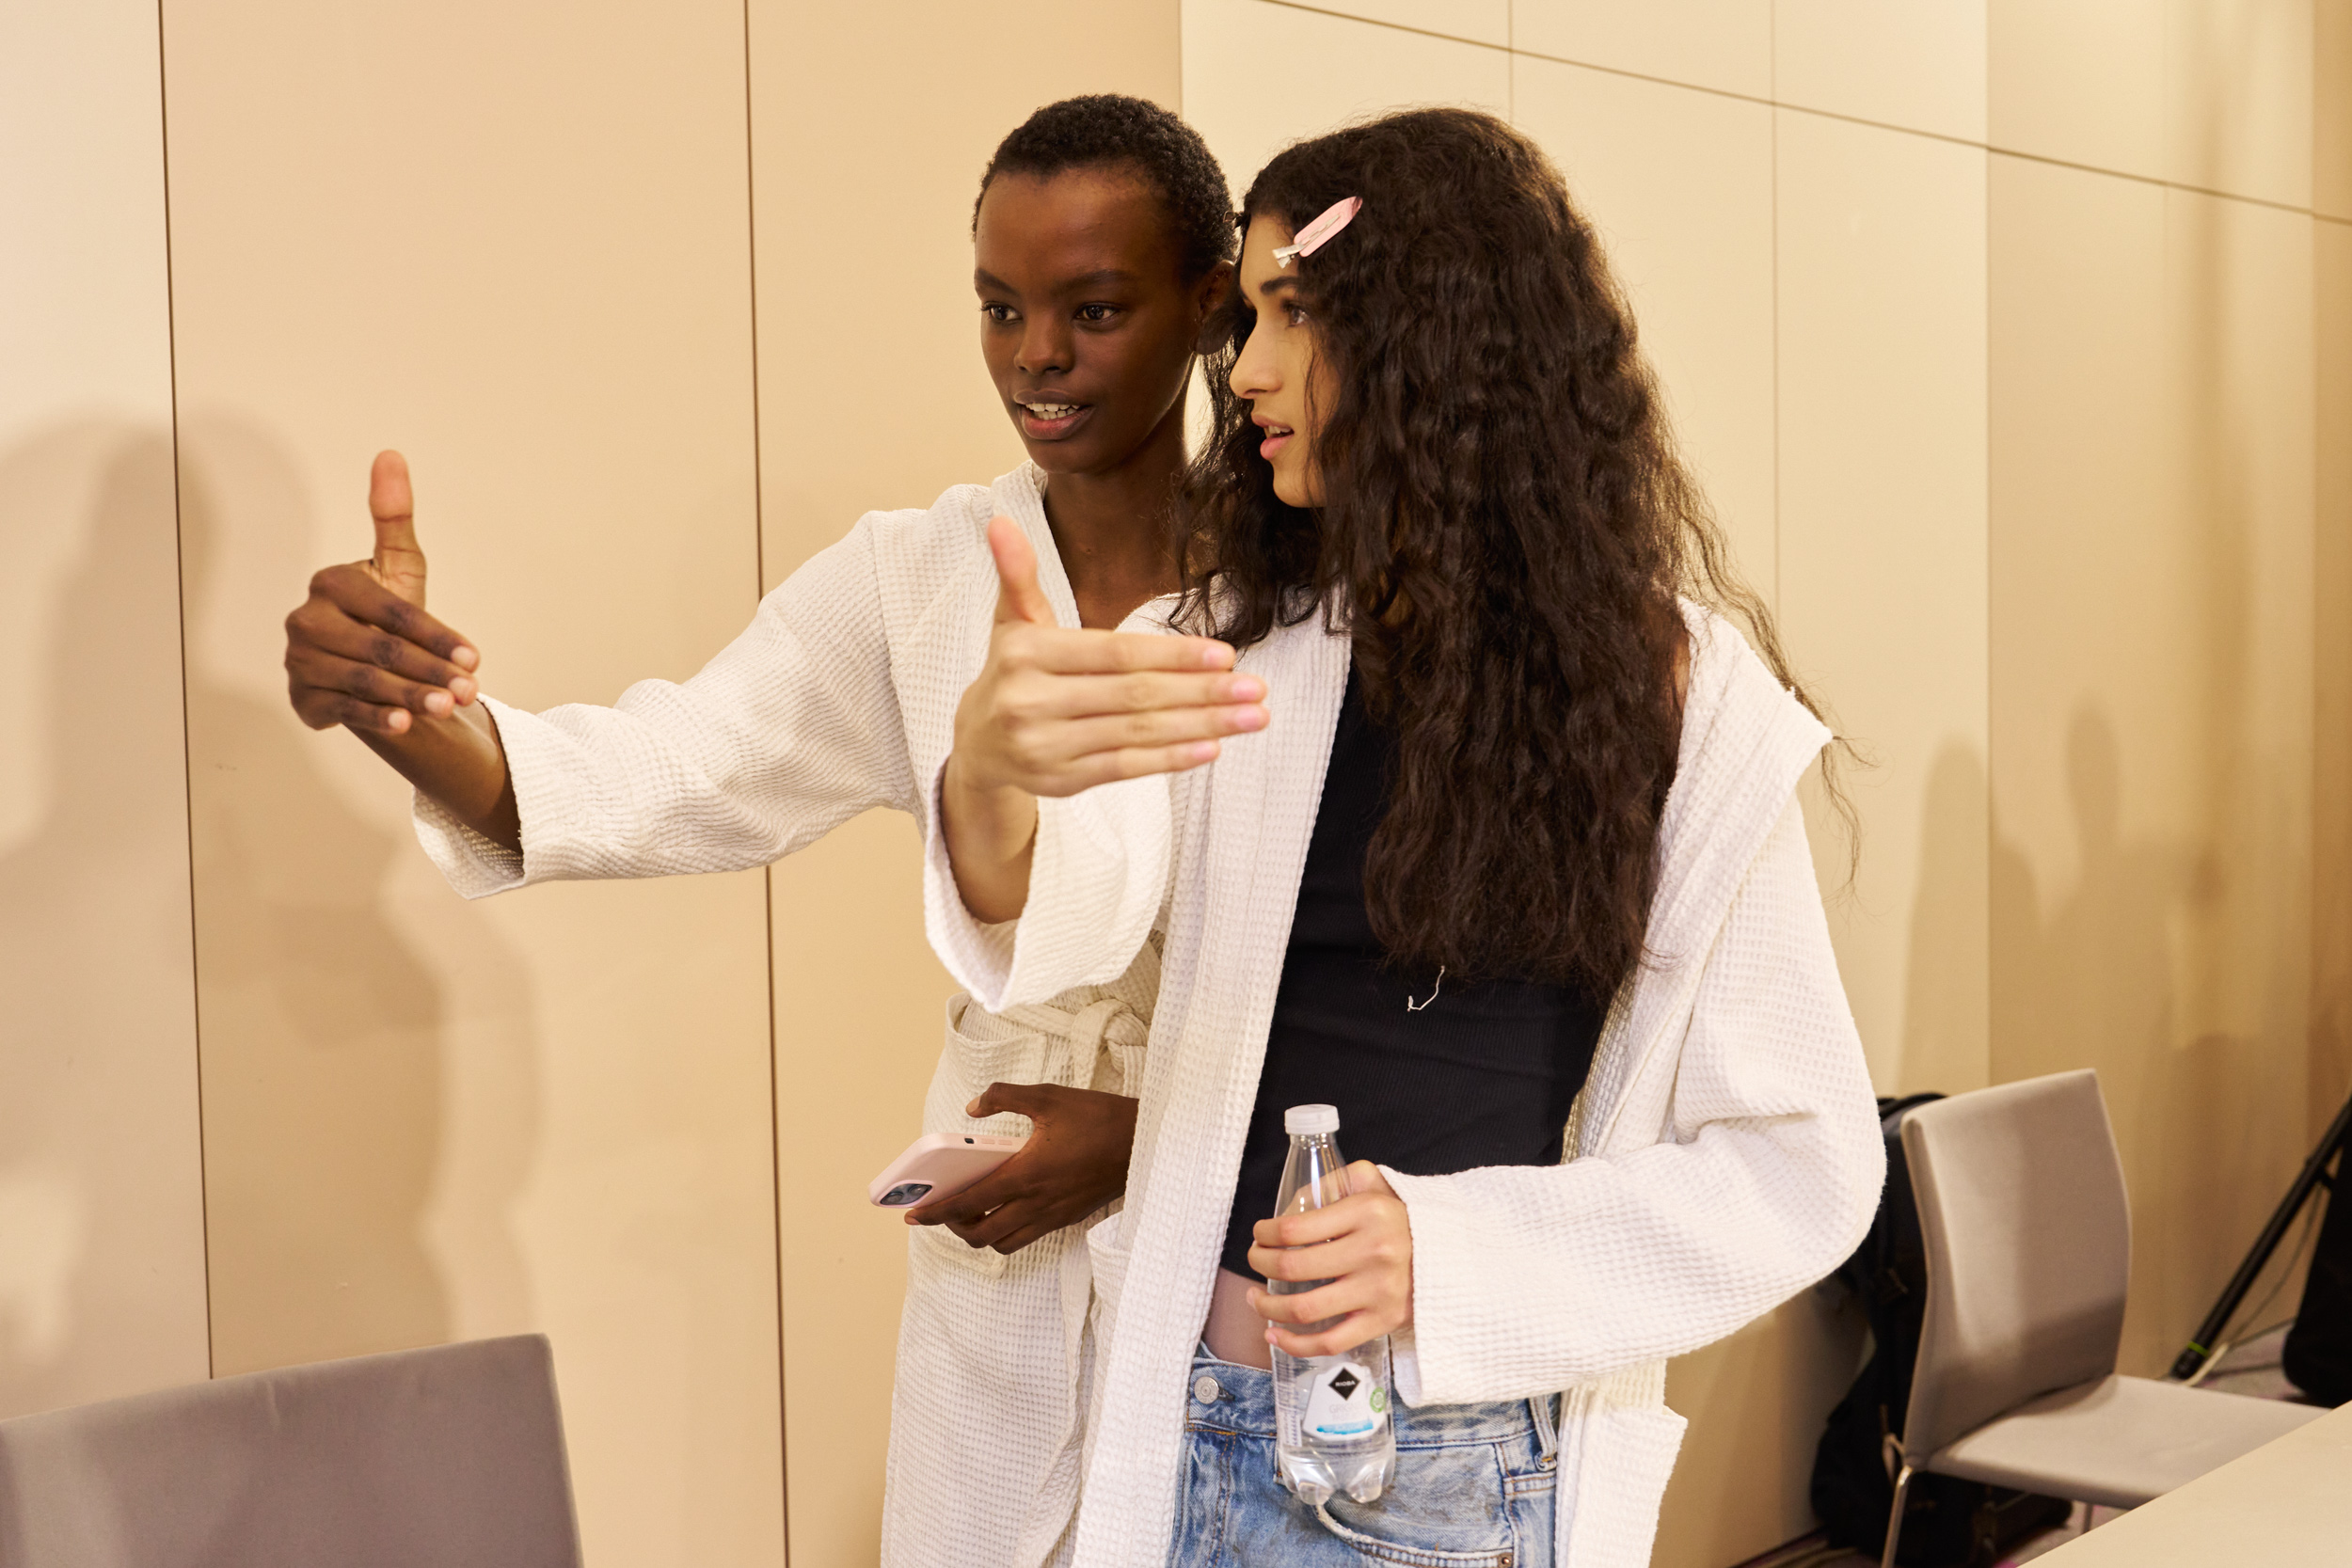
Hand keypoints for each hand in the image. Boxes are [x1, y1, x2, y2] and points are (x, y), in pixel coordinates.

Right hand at [284, 450, 517, 847]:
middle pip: (377, 648)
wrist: (375, 666)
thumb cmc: (389, 614)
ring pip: (362, 680)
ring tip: (446, 707)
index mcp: (330, 583)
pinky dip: (374, 716)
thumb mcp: (399, 567)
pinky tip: (405, 724)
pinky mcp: (302, 697)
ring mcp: (300, 660)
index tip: (474, 657)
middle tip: (468, 690)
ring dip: (409, 696)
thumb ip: (393, 517)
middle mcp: (306, 620)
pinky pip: (341, 708)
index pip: (390, 609)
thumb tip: (390, 454)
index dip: (435, 634)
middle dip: (428, 670)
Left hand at [906, 1082, 1138, 1254]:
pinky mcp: (1069, 1217)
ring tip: (971, 1212)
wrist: (1146, 1142)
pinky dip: (1007, 1231)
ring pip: (1005, 1242)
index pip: (969, 1204)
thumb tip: (973, 1108)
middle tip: (942, 1209)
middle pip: (981, 1235)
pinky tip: (1007, 1206)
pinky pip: (1028, 1236)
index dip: (937, 1212)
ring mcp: (1054, 1215)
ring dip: (981, 1233)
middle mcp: (1037, 1203)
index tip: (914, 1214)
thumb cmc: (1099, 1118)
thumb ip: (1004, 1098)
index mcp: (1026, 1175)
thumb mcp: (1048, 1097)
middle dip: (953, 1228)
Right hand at [940, 515, 1267, 920]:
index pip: (1115, 653)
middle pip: (1133, 695)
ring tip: (1251, 717)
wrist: (976, 744)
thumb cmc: (1012, 673)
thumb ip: (1018, 575)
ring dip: (1201, 726)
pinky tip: (1211, 748)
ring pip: (1136, 733)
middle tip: (1255, 688)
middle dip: (1201, 692)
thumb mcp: (1012, 621)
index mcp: (1027, 653)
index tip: (1226, 654)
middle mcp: (1032, 701)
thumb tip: (1000, 520)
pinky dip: (1170, 759)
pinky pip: (1124, 767)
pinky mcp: (1059, 780)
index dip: (1172, 654)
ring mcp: (1045, 745)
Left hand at [1247, 1161, 1413, 1358]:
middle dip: (1261, 1264)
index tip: (1260, 1234)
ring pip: (1304, 1309)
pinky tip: (1274, 1334)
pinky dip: (1294, 1344)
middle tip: (1255, 1260)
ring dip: (1267, 1306)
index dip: (1265, 1233)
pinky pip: (1329, 1342)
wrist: (1453, 1250)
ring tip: (1255, 1297)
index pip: (1295, 1229)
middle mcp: (1373, 1253)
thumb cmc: (1402, 1215)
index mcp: (1367, 1213)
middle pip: (1293, 1268)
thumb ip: (1331, 1183)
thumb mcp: (1372, 1181)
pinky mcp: (1382, 1322)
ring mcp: (1378, 1292)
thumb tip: (1289, 1209)